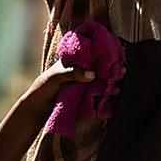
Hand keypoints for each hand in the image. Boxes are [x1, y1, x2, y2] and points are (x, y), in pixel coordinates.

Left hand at [0, 60, 120, 160]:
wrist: (38, 107)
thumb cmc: (44, 87)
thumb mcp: (55, 76)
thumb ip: (73, 73)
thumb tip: (92, 74)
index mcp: (77, 61)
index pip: (95, 53)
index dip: (107, 53)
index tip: (117, 55)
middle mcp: (85, 71)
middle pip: (104, 67)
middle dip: (115, 68)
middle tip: (122, 70)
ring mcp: (88, 84)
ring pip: (105, 80)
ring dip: (114, 82)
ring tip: (118, 86)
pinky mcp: (89, 96)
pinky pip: (102, 93)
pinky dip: (110, 94)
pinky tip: (114, 94)